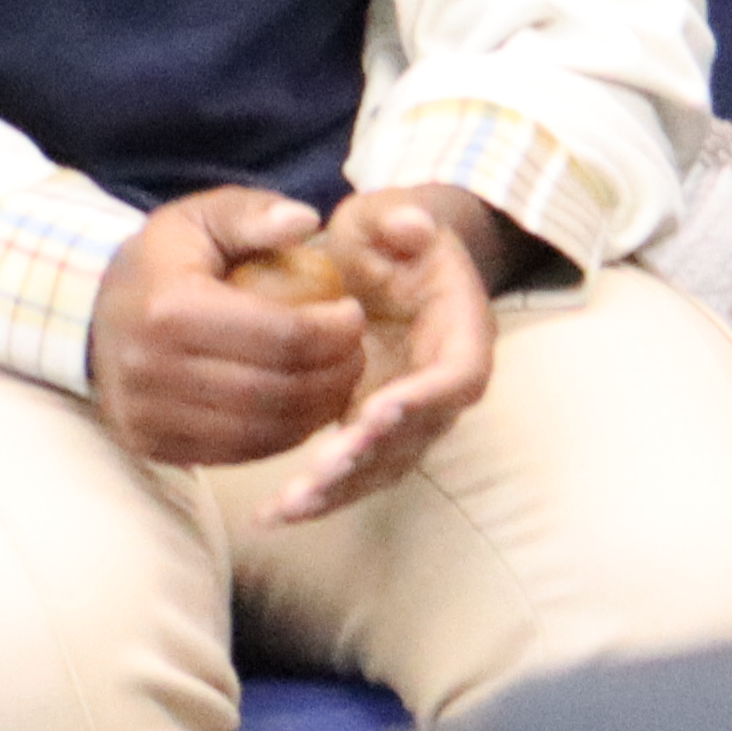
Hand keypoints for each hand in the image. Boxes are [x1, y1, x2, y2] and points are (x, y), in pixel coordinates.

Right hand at [88, 188, 373, 471]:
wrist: (95, 313)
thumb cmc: (167, 258)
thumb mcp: (204, 216)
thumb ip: (254, 213)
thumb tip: (305, 220)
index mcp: (170, 309)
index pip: (281, 336)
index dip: (335, 331)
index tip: (355, 313)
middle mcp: (151, 370)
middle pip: (275, 390)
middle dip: (335, 374)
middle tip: (358, 352)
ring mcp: (146, 416)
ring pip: (260, 431)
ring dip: (316, 410)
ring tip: (339, 378)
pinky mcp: (151, 445)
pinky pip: (235, 453)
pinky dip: (283, 436)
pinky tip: (307, 406)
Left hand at [265, 189, 505, 520]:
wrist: (381, 261)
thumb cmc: (381, 237)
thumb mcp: (386, 214)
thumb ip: (397, 216)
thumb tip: (411, 228)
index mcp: (460, 325)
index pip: (460, 373)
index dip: (424, 398)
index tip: (373, 410)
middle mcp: (445, 377)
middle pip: (423, 432)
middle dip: (371, 455)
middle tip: (319, 469)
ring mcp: (412, 411)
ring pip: (388, 464)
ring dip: (342, 488)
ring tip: (289, 503)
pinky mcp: (375, 432)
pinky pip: (355, 474)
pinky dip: (318, 497)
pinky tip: (271, 516)